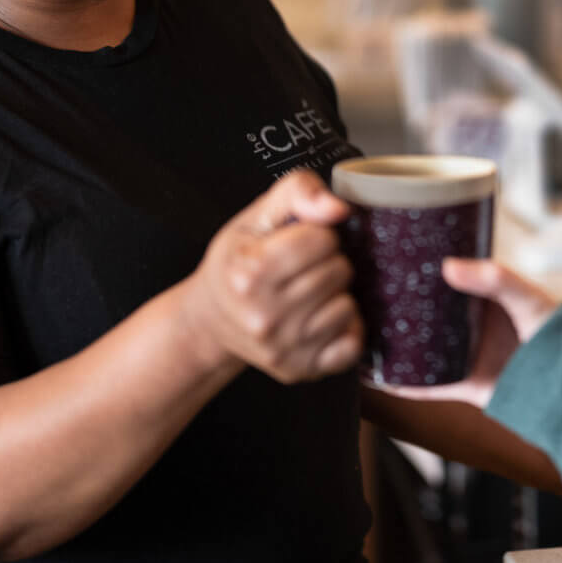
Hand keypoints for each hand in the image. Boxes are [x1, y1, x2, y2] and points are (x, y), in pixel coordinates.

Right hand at [179, 171, 361, 384]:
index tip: (298, 242)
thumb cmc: (238, 261)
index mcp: (250, 272)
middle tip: (302, 268)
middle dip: (328, 262)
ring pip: (348, 307)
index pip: (323, 239)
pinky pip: (351, 346)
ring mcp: (281, 348)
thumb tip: (339, 209)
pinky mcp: (298, 370)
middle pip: (339, 272)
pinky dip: (344, 329)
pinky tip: (320, 318)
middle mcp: (263, 316)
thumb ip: (298, 192)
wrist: (211, 318)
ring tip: (308, 292)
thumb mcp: (256, 215)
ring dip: (336, 295)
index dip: (317, 234)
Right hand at [376, 258, 558, 407]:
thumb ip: (494, 279)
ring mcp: (465, 355)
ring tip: (362, 332)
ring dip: (395, 344)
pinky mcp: (464, 385)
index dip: (420, 270)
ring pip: (421, 348)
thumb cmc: (558, 335)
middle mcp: (470, 325)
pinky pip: (428, 385)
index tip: (389, 257)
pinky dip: (403, 383)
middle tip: (364, 293)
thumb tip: (448, 266)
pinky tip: (379, 377)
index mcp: (484, 298)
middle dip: (399, 307)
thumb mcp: (528, 297)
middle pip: (426, 314)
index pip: (445, 279)